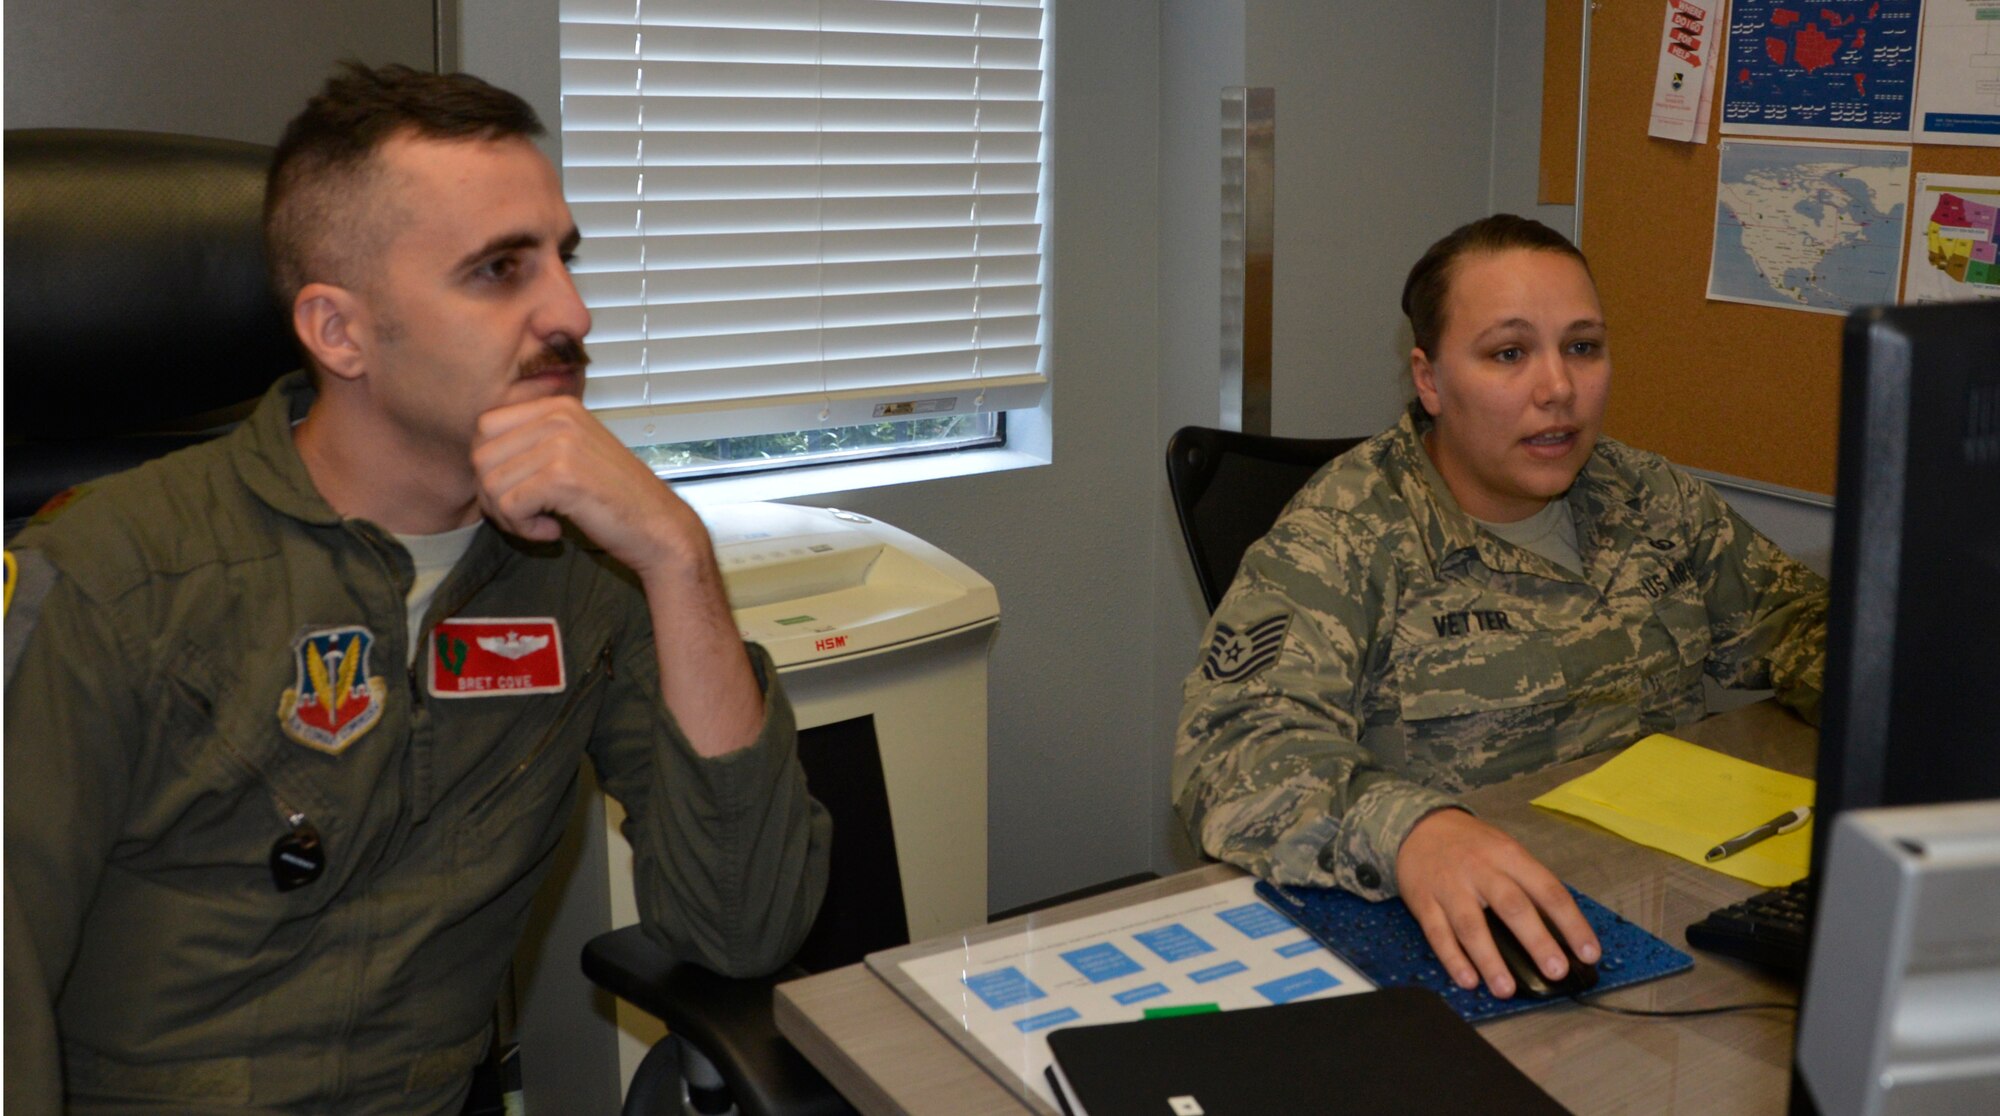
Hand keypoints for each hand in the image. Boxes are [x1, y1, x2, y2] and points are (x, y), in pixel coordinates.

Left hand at [471, 396, 762, 756]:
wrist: (659, 528)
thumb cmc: (615, 499)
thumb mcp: (573, 453)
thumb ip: (532, 443)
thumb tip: (477, 455)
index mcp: (558, 405)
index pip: (484, 427)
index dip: (491, 467)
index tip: (520, 491)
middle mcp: (558, 415)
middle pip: (481, 456)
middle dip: (493, 496)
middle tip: (526, 515)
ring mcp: (561, 443)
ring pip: (491, 484)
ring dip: (509, 517)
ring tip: (541, 523)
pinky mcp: (563, 476)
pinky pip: (510, 506)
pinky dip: (524, 529)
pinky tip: (552, 532)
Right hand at [1394, 808, 1600, 997]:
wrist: (1419, 825)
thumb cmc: (1471, 845)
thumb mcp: (1505, 850)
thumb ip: (1528, 883)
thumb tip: (1561, 931)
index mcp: (1509, 856)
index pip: (1548, 890)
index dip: (1571, 923)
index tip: (1589, 953)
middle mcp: (1480, 870)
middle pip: (1512, 906)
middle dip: (1536, 941)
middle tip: (1556, 971)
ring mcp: (1450, 887)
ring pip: (1472, 925)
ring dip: (1490, 960)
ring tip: (1506, 989)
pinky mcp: (1424, 902)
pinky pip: (1438, 934)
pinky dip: (1453, 959)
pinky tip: (1468, 980)